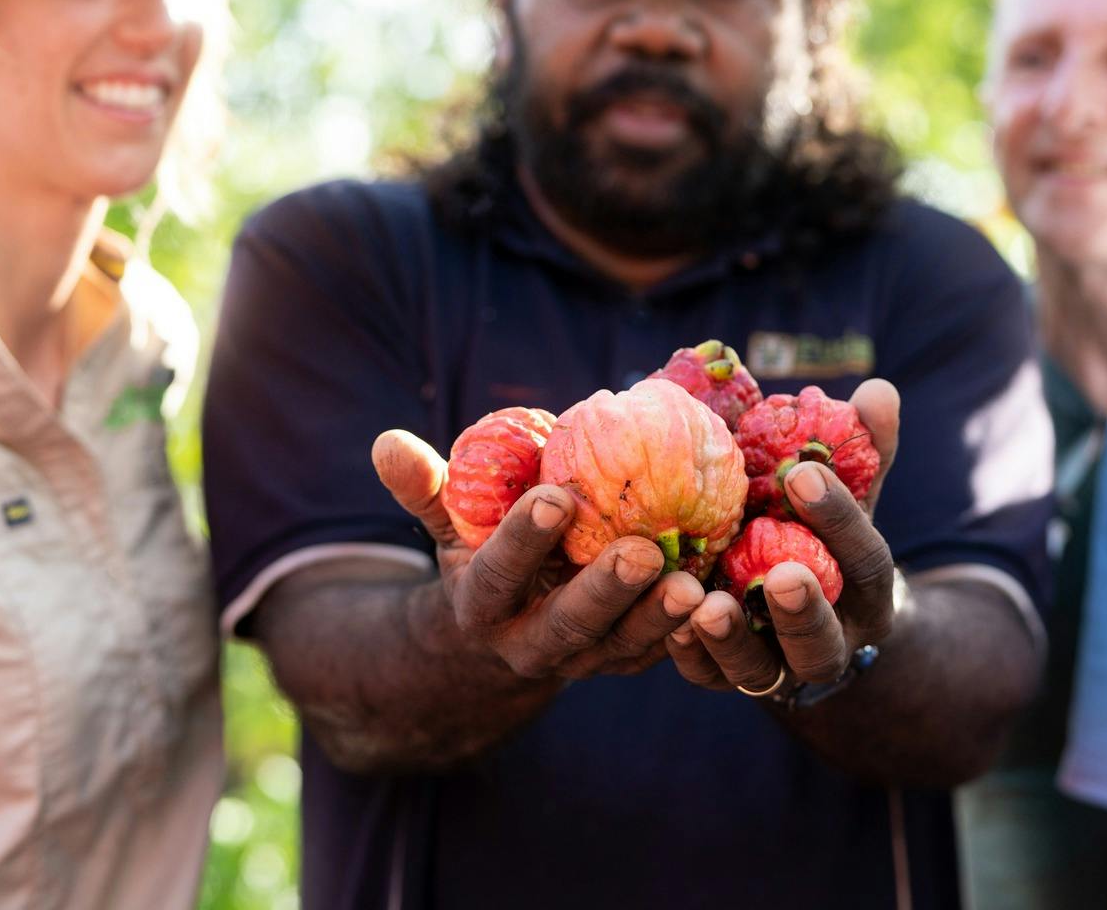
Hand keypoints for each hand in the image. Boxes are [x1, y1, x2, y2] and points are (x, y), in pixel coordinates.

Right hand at [372, 429, 706, 679]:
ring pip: (622, 646)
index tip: (553, 498)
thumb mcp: (446, 529)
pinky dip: (689, 633)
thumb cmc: (476, 561)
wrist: (496, 643)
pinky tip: (721, 598)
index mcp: (481, 605)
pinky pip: (660, 654)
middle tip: (641, 551)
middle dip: (605, 590)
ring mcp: (582, 660)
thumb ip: (423, 489)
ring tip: (694, 584)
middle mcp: (530, 643)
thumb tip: (384, 443)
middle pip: (569, 623)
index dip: (522, 540)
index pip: (498, 574)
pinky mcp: (624, 662)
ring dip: (659, 617)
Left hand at [666, 378, 900, 697]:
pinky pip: (710, 676)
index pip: (864, 559)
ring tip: (709, 607)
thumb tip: (879, 391)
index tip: (805, 474)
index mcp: (865, 591)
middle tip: (785, 573)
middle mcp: (830, 640)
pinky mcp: (728, 677)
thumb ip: (865, 449)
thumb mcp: (853, 494)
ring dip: (734, 641)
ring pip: (762, 670)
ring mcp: (778, 667)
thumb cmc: (826, 534)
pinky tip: (670, 626)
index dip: (840, 519)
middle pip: (821, 641)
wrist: (812, 615)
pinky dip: (692, 656)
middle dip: (804, 610)